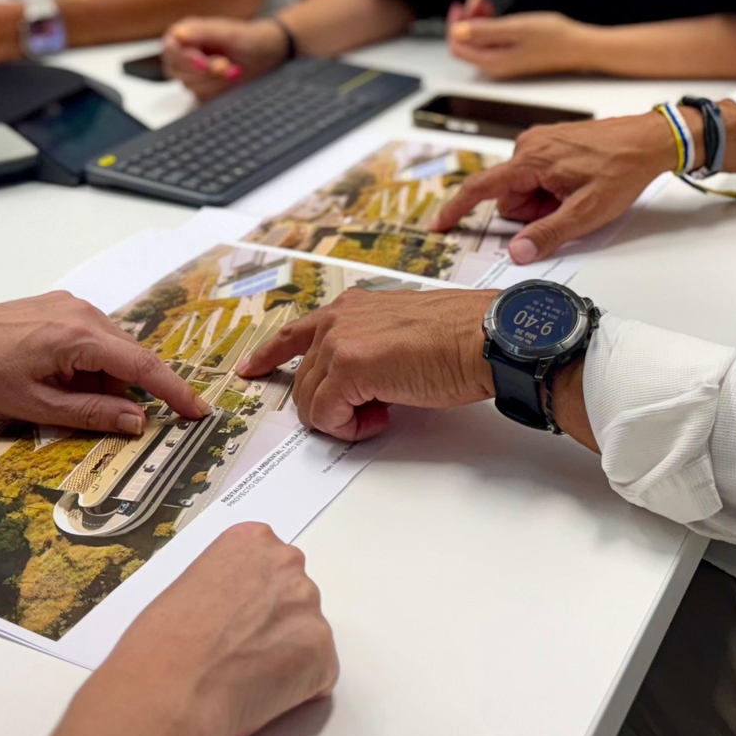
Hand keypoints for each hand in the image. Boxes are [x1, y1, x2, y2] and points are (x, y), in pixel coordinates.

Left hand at [0, 291, 208, 433]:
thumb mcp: (41, 405)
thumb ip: (95, 413)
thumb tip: (138, 421)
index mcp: (81, 336)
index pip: (143, 366)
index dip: (175, 391)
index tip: (198, 411)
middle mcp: (84, 312)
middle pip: (129, 357)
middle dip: (124, 390)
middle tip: (101, 417)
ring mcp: (72, 304)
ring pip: (111, 349)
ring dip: (102, 378)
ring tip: (60, 394)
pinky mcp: (61, 305)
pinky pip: (93, 338)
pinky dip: (89, 363)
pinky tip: (59, 377)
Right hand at [29, 523, 337, 735]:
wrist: (169, 690)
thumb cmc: (161, 645)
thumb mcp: (187, 586)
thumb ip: (226, 584)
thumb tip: (236, 609)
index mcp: (252, 540)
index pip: (269, 564)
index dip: (252, 598)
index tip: (237, 617)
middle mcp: (287, 565)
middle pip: (293, 597)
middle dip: (274, 623)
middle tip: (241, 650)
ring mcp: (309, 609)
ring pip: (306, 635)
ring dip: (285, 654)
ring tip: (244, 675)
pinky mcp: (322, 654)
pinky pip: (318, 674)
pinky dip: (297, 688)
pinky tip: (260, 692)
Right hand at [163, 17, 289, 99]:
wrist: (267, 55)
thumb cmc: (249, 38)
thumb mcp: (228, 33)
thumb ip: (203, 32)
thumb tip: (178, 33)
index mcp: (185, 33)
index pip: (170, 50)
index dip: (186, 59)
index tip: (205, 64)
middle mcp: (183, 53)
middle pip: (179, 71)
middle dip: (206, 71)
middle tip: (227, 64)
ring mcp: (191, 73)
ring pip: (190, 86)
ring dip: (215, 81)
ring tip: (233, 70)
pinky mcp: (201, 88)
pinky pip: (201, 97)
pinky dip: (219, 91)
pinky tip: (231, 80)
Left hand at [237, 287, 498, 441]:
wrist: (485, 338)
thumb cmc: (460, 339)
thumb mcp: (401, 336)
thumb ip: (371, 350)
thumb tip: (364, 386)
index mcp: (352, 308)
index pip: (295, 332)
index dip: (269, 355)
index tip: (250, 369)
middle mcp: (338, 319)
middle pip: (305, 381)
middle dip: (331, 406)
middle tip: (373, 412)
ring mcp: (340, 342)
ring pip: (312, 402)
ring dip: (344, 418)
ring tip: (384, 412)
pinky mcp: (348, 368)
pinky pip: (326, 415)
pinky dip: (349, 427)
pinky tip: (382, 417)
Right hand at [431, 112, 677, 263]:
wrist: (649, 139)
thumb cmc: (622, 170)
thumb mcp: (587, 212)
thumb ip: (549, 234)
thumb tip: (517, 252)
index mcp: (531, 161)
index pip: (481, 188)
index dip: (457, 209)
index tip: (439, 224)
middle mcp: (528, 145)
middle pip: (508, 195)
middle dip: (530, 212)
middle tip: (565, 210)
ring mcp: (539, 141)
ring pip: (523, 187)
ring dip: (543, 201)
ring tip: (576, 195)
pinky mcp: (549, 141)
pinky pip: (535, 174)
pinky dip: (550, 187)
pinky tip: (576, 184)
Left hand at [447, 8, 593, 79]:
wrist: (580, 46)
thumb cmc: (554, 38)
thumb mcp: (516, 28)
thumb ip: (485, 31)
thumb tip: (457, 32)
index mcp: (493, 62)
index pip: (457, 46)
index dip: (455, 25)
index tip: (461, 6)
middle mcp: (496, 65)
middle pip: (467, 43)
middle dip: (467, 19)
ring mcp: (505, 60)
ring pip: (479, 39)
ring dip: (478, 19)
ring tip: (486, 2)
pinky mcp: (513, 54)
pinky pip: (492, 39)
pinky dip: (491, 24)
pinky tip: (497, 12)